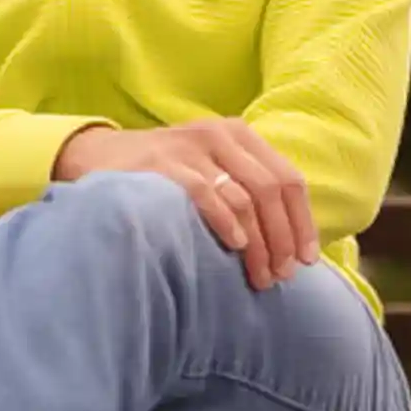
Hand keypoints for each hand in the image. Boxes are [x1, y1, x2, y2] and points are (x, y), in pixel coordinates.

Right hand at [53, 118, 318, 291]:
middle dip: (284, 237)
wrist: (101, 156)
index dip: (303, 220)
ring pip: (245, 196)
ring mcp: (192, 148)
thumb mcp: (210, 167)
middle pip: (271, 190)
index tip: (309, 259)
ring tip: (262, 276)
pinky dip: (227, 221)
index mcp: (240, 135)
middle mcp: (221, 135)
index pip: (288, 178)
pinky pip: (206, 194)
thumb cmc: (164, 173)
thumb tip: (287, 239)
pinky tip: (236, 246)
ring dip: (260, 242)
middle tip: (284, 275)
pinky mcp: (164, 165)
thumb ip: (244, 187)